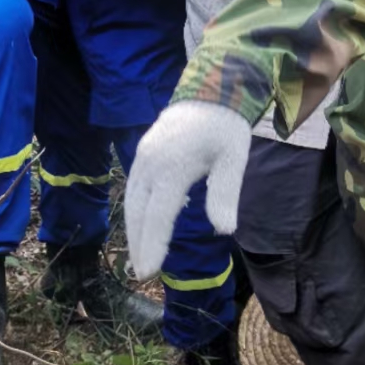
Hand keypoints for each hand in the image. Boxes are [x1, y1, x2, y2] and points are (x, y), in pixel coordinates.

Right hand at [125, 100, 253, 276]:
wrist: (209, 91)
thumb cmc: (224, 128)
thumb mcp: (233, 159)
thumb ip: (224, 193)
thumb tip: (224, 230)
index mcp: (172, 167)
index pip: (158, 215)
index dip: (153, 245)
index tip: (150, 272)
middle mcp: (150, 164)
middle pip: (138, 212)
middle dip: (138, 244)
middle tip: (143, 273)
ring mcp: (142, 157)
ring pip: (131, 201)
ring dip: (134, 230)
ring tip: (140, 256)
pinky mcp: (142, 153)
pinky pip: (133, 188)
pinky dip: (135, 211)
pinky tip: (144, 225)